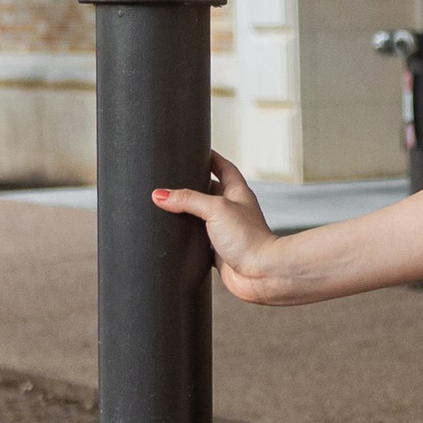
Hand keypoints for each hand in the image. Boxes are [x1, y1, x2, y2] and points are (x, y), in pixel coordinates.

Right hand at [150, 152, 295, 301]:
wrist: (262, 274)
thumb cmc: (249, 238)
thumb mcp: (215, 209)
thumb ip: (188, 199)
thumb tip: (160, 195)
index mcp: (237, 192)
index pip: (223, 166)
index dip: (210, 157)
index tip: (196, 148)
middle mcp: (232, 210)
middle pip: (209, 191)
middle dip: (192, 185)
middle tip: (171, 179)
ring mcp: (226, 231)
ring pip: (202, 218)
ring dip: (187, 214)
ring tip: (165, 207)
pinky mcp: (219, 252)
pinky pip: (199, 242)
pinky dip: (187, 240)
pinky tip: (173, 238)